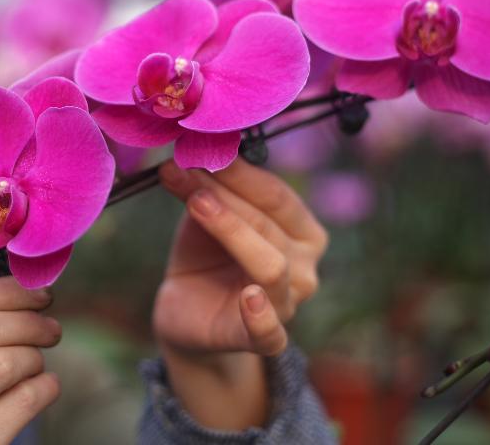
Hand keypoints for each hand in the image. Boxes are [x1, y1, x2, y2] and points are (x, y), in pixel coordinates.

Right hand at [0, 276, 61, 444]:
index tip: (38, 293)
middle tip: (51, 328)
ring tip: (35, 364)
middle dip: (27, 321)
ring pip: (3, 363)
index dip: (4, 290)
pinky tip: (43, 388)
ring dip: (34, 357)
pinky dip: (47, 386)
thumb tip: (18, 281)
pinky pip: (24, 399)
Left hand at [153, 158, 327, 428]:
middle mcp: (305, 267)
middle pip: (267, 224)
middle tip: (184, 170)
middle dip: (224, 194)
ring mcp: (289, 305)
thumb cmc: (207, 256)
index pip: (276, 196)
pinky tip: (249, 297)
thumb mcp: (205, 216)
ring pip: (269, 266)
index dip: (238, 172)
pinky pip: (270, 332)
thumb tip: (185, 154)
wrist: (188, 312)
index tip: (199, 150)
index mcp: (303, 231)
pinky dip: (262, 316)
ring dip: (232, 230)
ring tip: (197, 203)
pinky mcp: (263, 340)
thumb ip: (205, 188)